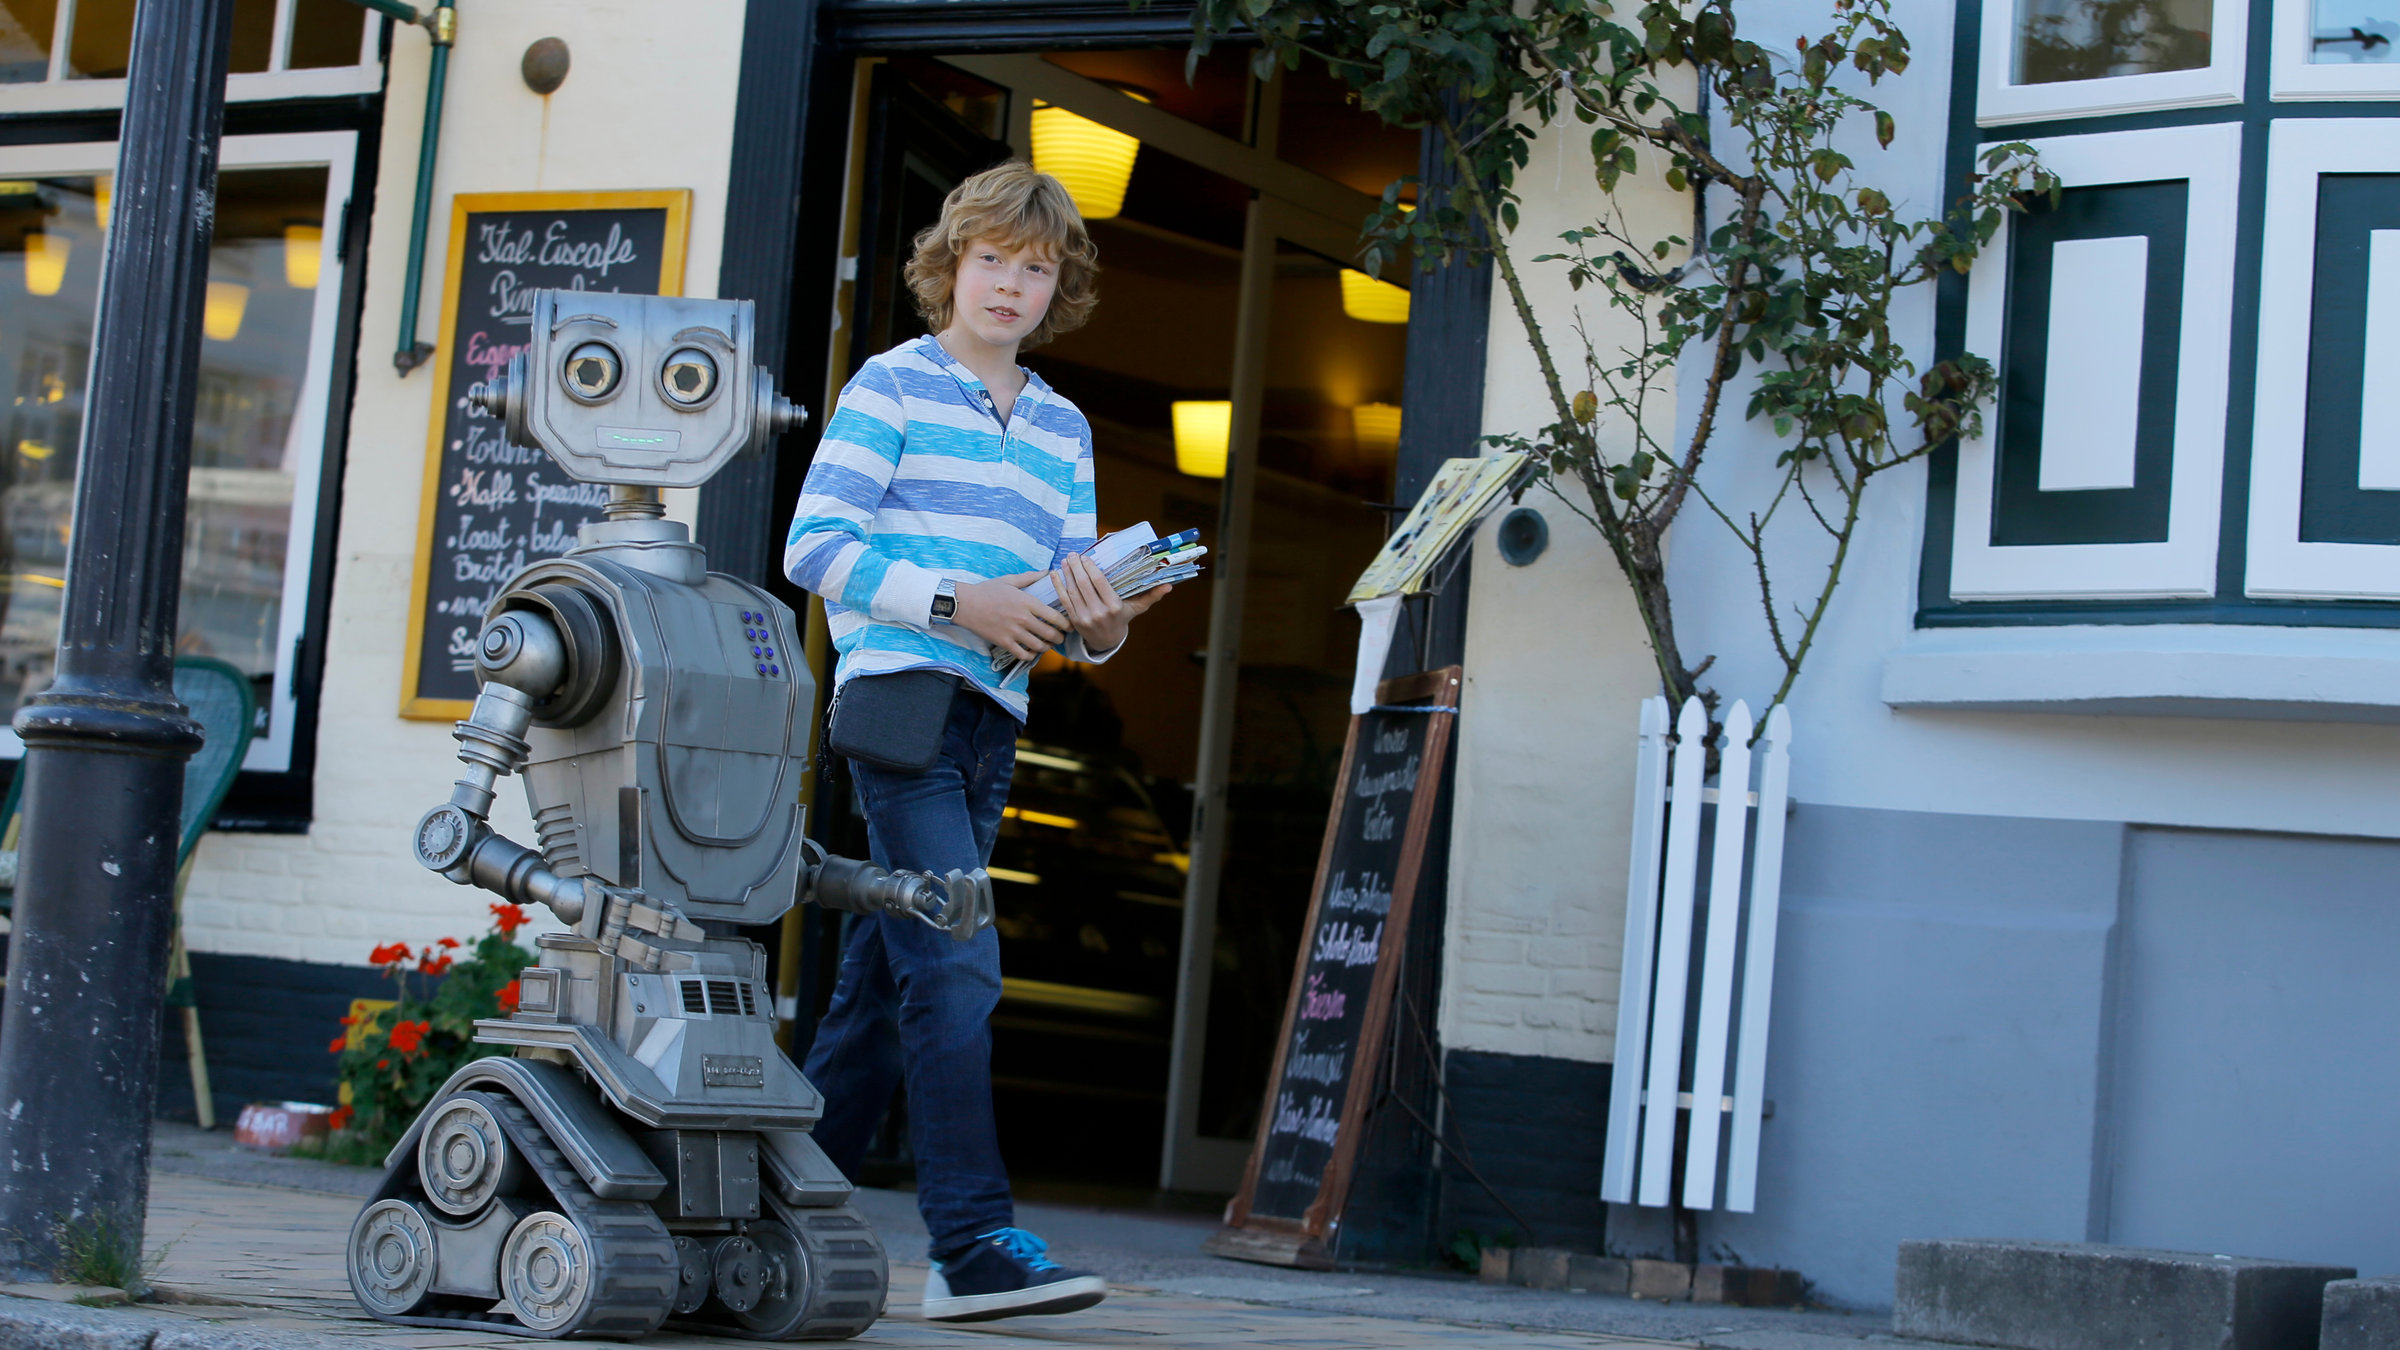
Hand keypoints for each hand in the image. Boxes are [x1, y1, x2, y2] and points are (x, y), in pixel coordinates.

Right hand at [953, 572, 1068, 662]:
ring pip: (1038, 646)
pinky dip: (1030, 655)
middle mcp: (1022, 618)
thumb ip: (1030, 577)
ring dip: (1046, 647)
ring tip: (1048, 645)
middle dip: (1059, 638)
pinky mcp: (1003, 642)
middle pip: (1050, 634)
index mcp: (1027, 602)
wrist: (964, 603)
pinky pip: (1023, 654)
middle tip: (1061, 638)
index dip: (1066, 624)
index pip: (1054, 616)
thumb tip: (1047, 571)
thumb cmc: (987, 590)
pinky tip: (1031, 651)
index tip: (1069, 626)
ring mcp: (1013, 632)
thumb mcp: (1009, 580)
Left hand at [1054, 553, 1169, 656]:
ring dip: (1067, 573)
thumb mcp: (1136, 608)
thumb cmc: (1122, 619)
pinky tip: (1055, 574)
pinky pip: (1064, 600)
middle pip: (1084, 584)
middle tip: (1073, 554)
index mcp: (1114, 606)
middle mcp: (1098, 612)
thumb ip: (1151, 596)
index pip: (1099, 582)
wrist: (1106, 641)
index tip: (1085, 556)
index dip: (1090, 568)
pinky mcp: (1074, 620)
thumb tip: (1169, 586)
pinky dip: (1058, 586)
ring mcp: (1084, 617)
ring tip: (1065, 560)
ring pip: (1073, 591)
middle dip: (1077, 567)